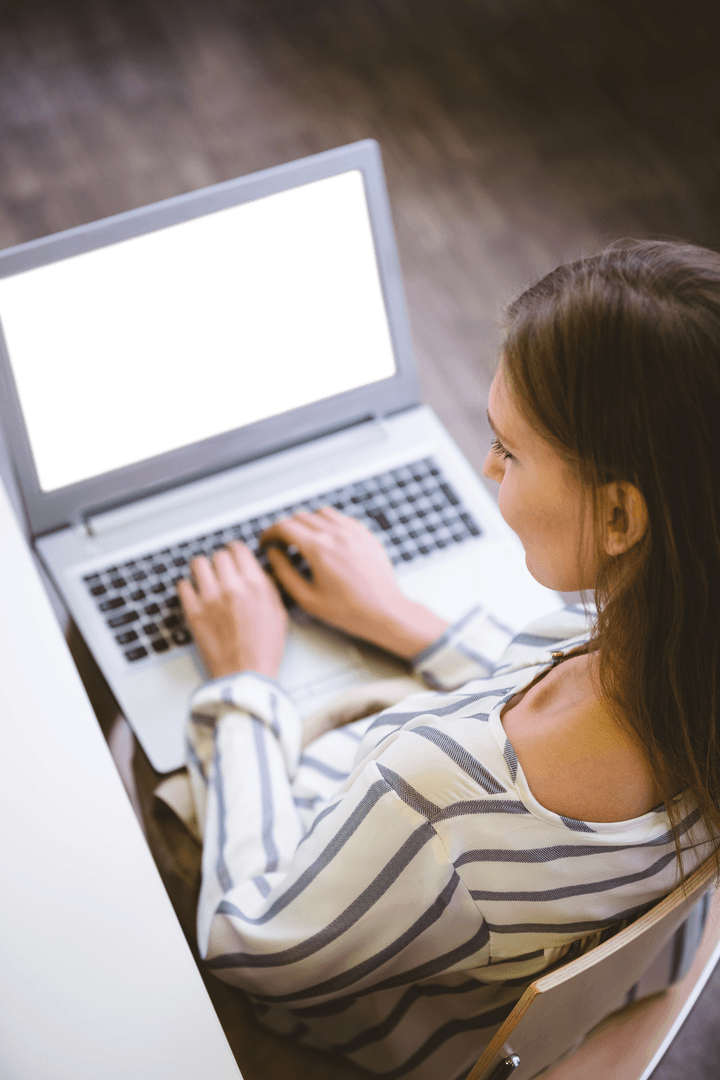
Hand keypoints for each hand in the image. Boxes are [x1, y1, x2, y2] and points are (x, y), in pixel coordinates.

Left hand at [177, 541, 286, 679]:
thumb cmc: (264, 648)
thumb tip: (255, 570)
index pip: (239, 549)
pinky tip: (195, 594)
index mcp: (255, 584)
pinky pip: (183, 586)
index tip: (234, 553)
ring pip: (198, 564)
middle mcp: (231, 586)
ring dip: (203, 568)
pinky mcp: (193, 612)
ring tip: (206, 577)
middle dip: (221, 560)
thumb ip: (266, 586)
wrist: (245, 673)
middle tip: (222, 569)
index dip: (236, 550)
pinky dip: (188, 587)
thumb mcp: (278, 611)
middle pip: (218, 555)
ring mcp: (209, 598)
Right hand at [261, 507, 448, 658]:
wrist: (385, 611)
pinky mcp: (365, 534)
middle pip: (300, 517)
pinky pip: (341, 518)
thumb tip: (273, 554)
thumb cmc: (350, 611)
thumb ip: (285, 573)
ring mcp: (353, 531)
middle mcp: (336, 534)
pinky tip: (327, 542)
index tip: (266, 542)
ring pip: (321, 513)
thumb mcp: (308, 599)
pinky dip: (328, 524)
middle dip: (286, 528)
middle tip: (282, 544)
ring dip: (307, 523)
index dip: (270, 533)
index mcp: (319, 549)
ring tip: (304, 541)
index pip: (284, 526)